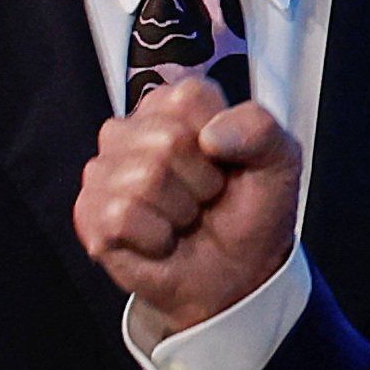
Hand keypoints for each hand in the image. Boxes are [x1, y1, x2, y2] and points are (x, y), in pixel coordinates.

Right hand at [73, 77, 301, 335]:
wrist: (237, 272)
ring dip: (181, 211)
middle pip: (167, 140)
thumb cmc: (251, 210)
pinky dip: (157, 237)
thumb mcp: (279, 160)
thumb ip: (259, 129)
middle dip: (203, 181)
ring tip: (186, 217)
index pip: (189, 97)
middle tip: (207, 197)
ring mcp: (104, 171)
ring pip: (144, 178)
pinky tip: (163, 240)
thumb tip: (210, 136)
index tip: (227, 162)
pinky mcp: (89, 213)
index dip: (221, 137)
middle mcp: (132, 129)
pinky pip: (121, 216)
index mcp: (176, 104)